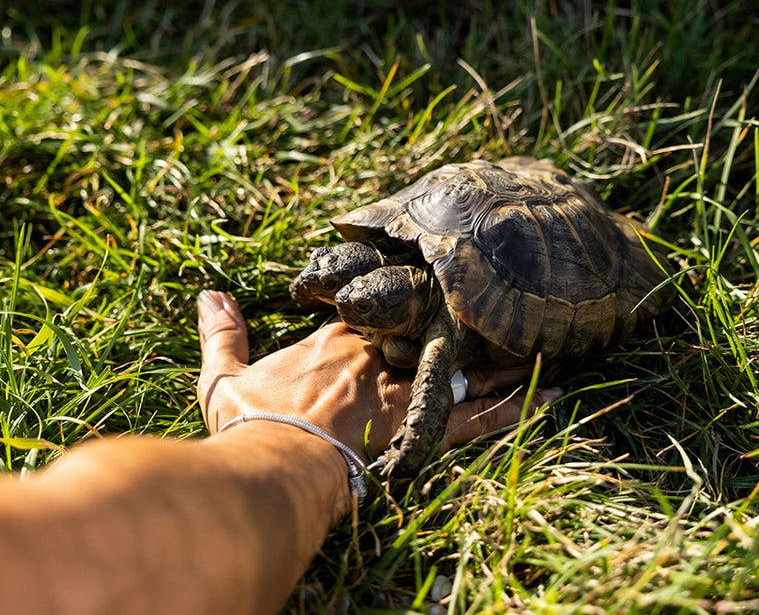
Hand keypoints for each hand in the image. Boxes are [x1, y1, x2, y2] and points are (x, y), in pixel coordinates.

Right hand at [196, 290, 556, 459]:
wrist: (277, 464)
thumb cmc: (249, 425)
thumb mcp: (223, 377)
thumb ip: (221, 334)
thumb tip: (208, 295)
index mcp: (335, 340)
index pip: (373, 313)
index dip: (390, 309)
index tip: (405, 303)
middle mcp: (378, 353)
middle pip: (426, 331)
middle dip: (454, 325)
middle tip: (486, 315)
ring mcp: (406, 385)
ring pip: (462, 365)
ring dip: (497, 356)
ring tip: (537, 343)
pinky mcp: (427, 424)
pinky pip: (482, 414)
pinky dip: (516, 403)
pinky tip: (550, 392)